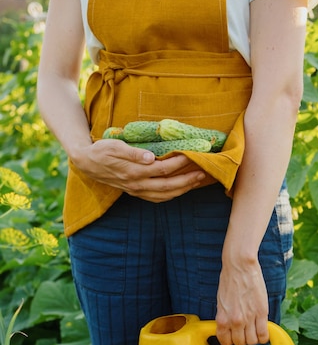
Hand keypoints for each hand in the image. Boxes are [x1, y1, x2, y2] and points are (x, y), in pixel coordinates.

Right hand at [72, 139, 206, 201]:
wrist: (87, 163)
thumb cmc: (101, 150)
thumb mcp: (114, 146)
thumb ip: (132, 153)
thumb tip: (150, 158)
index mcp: (133, 172)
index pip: (162, 169)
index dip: (178, 163)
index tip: (191, 155)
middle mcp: (137, 185)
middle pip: (168, 186)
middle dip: (187, 180)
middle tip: (203, 172)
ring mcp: (137, 191)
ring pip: (165, 195)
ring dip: (183, 189)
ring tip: (197, 181)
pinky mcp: (136, 193)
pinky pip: (158, 198)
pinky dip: (172, 195)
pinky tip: (182, 189)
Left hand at [216, 256, 269, 344]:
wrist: (240, 266)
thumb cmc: (229, 281)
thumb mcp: (221, 302)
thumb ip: (225, 317)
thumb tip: (229, 328)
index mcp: (222, 319)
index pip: (225, 342)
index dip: (230, 340)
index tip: (234, 336)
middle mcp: (235, 321)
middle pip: (240, 343)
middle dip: (242, 339)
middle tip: (245, 332)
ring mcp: (249, 318)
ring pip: (253, 341)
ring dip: (254, 338)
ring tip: (254, 330)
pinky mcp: (262, 312)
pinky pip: (264, 334)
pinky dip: (264, 336)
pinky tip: (263, 331)